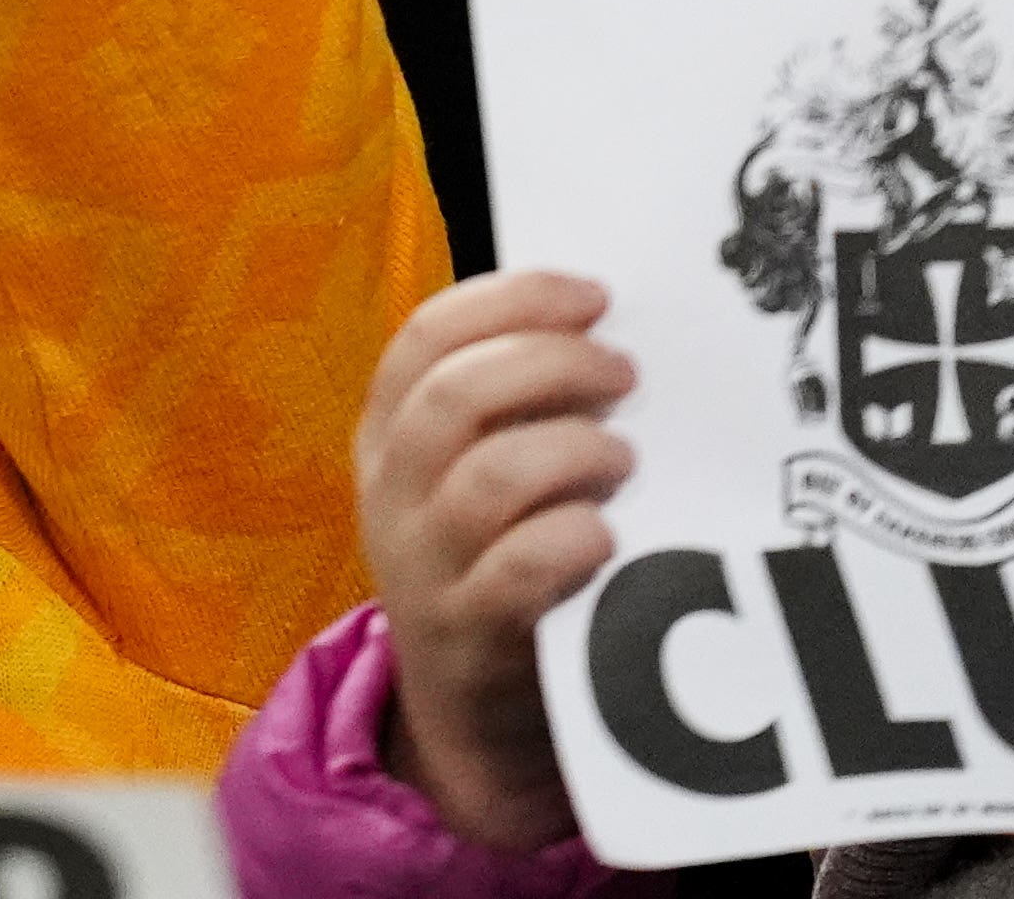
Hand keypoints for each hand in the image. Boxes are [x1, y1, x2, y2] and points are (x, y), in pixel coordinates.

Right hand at [352, 267, 633, 851]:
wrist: (466, 717)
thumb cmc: (491, 563)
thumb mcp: (470, 477)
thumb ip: (512, 408)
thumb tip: (607, 328)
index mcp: (388, 433)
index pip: (425, 338)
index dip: (511, 301)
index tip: (592, 295)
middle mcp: (392, 492)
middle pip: (456, 396)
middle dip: (553, 366)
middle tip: (625, 374)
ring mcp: (422, 567)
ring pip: (486, 478)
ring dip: (573, 451)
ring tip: (625, 458)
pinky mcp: (467, 639)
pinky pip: (515, 573)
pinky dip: (570, 539)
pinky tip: (608, 533)